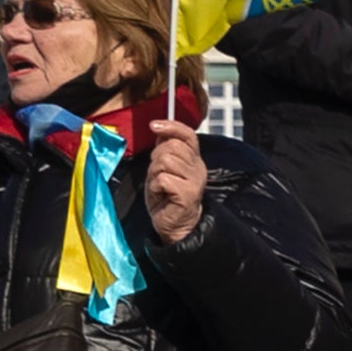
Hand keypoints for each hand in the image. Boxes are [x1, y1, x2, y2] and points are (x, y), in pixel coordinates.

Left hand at [134, 124, 209, 245]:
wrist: (177, 225)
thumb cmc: (168, 196)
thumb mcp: (165, 169)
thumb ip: (166, 150)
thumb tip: (160, 130)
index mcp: (194, 160)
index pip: (188, 135)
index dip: (171, 126)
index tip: (154, 126)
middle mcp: (198, 168)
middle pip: (172, 146)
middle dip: (157, 157)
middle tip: (158, 173)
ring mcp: (195, 181)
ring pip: (166, 161)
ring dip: (155, 173)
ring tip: (159, 185)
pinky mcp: (188, 193)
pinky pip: (163, 179)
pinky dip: (155, 186)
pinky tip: (161, 194)